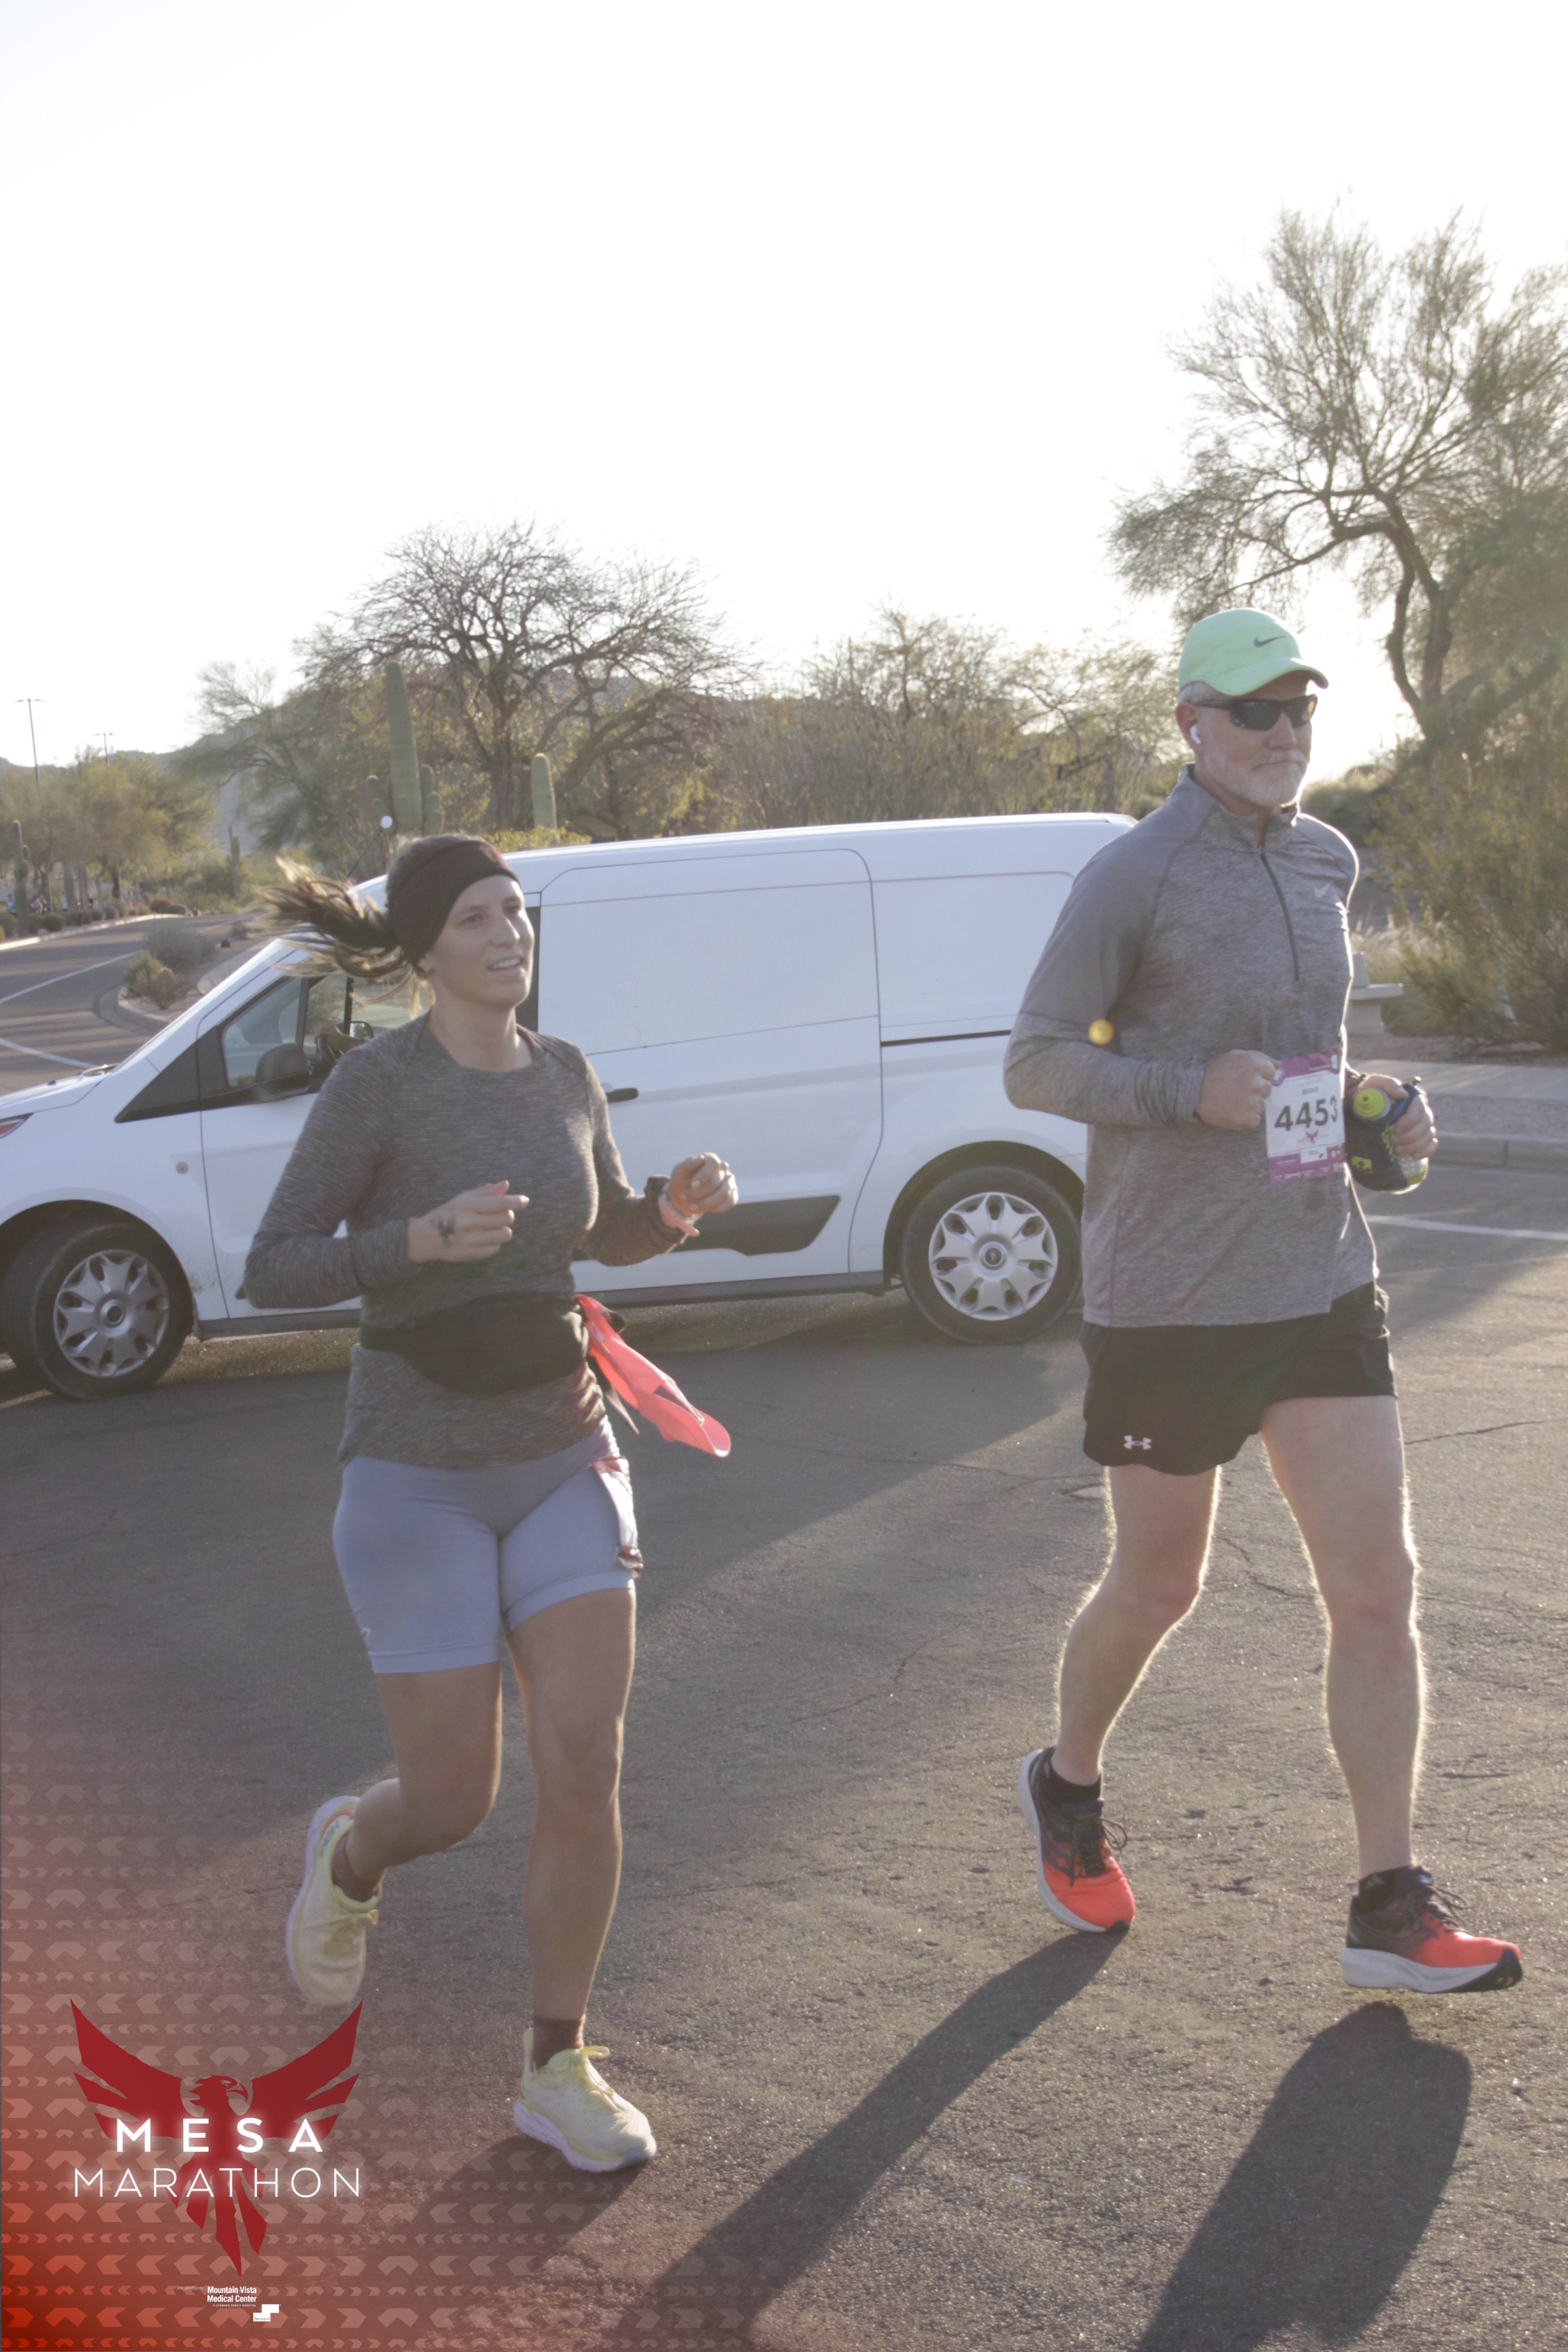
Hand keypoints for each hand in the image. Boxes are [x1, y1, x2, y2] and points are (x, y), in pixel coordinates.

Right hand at [407, 1181, 528, 1263]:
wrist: (427, 1237)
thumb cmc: (448, 1213)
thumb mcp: (463, 1198)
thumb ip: (486, 1191)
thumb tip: (506, 1184)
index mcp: (467, 1205)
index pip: (500, 1203)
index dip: (516, 1201)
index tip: (525, 1200)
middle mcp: (469, 1222)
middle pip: (506, 1218)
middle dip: (506, 1215)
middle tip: (498, 1215)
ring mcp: (471, 1240)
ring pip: (505, 1234)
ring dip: (503, 1229)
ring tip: (492, 1227)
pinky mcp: (472, 1254)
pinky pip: (496, 1248)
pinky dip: (494, 1242)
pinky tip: (483, 1238)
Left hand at [665, 1153, 737, 1221]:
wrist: (685, 1197)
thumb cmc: (682, 1181)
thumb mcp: (679, 1171)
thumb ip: (688, 1163)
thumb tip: (701, 1158)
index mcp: (710, 1159)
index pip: (714, 1163)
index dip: (704, 1174)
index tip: (692, 1185)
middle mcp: (723, 1168)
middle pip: (716, 1180)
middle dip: (699, 1192)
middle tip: (684, 1196)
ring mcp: (729, 1181)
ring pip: (725, 1193)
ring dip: (707, 1202)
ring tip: (692, 1206)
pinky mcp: (732, 1194)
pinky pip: (730, 1201)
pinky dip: (717, 1207)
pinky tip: (705, 1208)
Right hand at [1197, 1050, 1279, 1129]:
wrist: (1194, 1092)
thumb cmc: (1215, 1072)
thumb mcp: (1236, 1056)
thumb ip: (1260, 1057)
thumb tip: (1279, 1065)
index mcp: (1256, 1065)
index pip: (1271, 1073)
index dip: (1258, 1075)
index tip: (1245, 1078)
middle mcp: (1257, 1083)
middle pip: (1267, 1090)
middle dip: (1255, 1090)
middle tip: (1237, 1090)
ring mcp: (1253, 1103)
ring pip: (1261, 1105)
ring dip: (1251, 1104)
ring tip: (1233, 1100)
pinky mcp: (1247, 1119)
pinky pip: (1255, 1120)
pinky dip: (1246, 1117)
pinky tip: (1233, 1110)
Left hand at [1361, 1074, 1437, 1160]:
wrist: (1364, 1108)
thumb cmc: (1371, 1095)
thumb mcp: (1375, 1084)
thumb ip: (1388, 1084)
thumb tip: (1403, 1094)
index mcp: (1412, 1098)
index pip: (1420, 1107)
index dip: (1411, 1120)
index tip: (1396, 1128)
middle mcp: (1421, 1111)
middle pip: (1426, 1124)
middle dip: (1410, 1135)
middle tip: (1393, 1139)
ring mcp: (1423, 1125)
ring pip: (1428, 1136)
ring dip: (1414, 1145)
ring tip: (1397, 1149)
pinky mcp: (1422, 1138)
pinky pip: (1431, 1145)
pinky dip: (1425, 1151)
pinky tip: (1413, 1156)